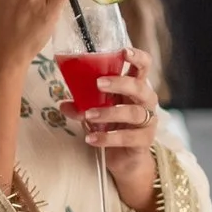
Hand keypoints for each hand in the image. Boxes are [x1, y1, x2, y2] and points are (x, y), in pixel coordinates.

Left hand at [83, 46, 164, 211]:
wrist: (127, 159)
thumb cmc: (114, 127)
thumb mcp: (97, 112)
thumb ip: (82, 105)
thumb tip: (63, 104)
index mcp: (136, 88)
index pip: (144, 66)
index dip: (137, 57)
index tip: (123, 51)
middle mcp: (146, 102)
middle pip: (140, 87)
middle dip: (120, 83)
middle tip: (99, 83)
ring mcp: (148, 121)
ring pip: (133, 112)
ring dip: (109, 113)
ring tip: (88, 115)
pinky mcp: (144, 140)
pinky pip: (127, 137)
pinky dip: (107, 137)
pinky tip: (91, 138)